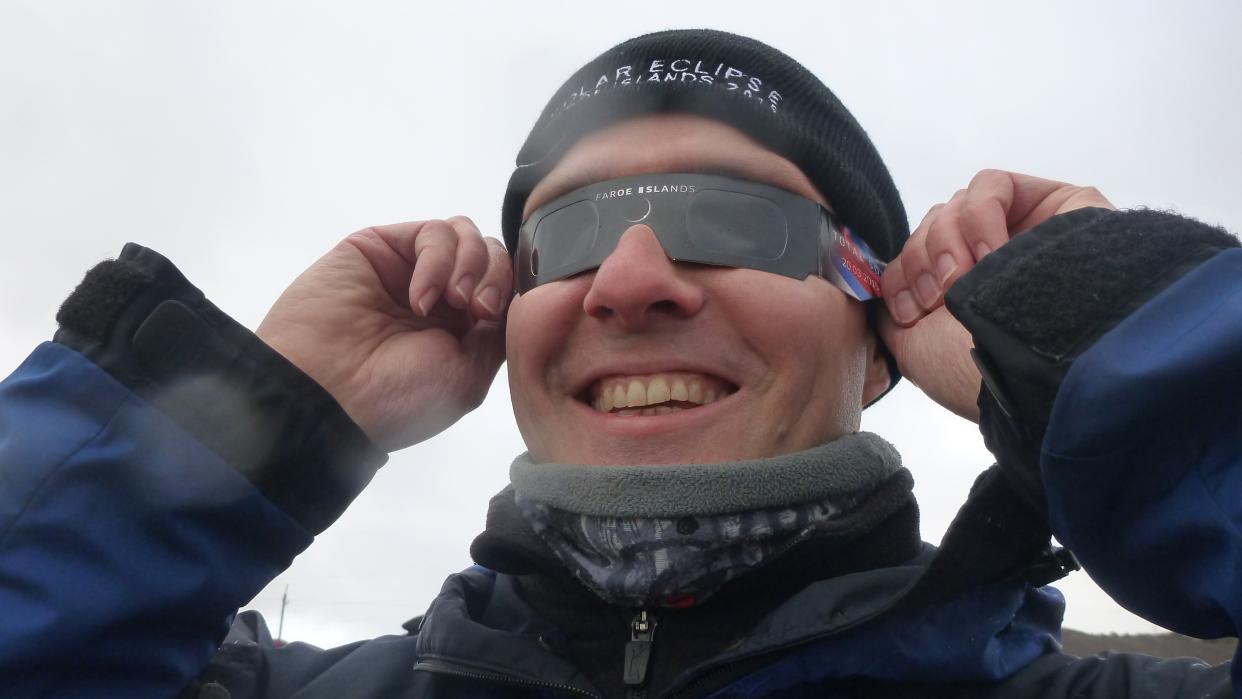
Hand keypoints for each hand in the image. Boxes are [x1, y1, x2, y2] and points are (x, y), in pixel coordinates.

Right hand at [256, 218, 512, 451]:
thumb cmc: (396, 399)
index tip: (492, 319)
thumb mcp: (467, 378)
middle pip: (491, 256)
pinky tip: (419, 296)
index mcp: (461, 333)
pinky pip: (432, 232)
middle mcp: (438, 299)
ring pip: (466, 236)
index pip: (506, 288)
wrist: (325, 394)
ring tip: (452, 301)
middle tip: (476, 309)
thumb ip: (495, 332)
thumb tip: (508, 297)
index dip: (512, 292)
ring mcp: (410, 271)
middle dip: (495, 276)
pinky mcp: (381, 247)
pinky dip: (438, 259)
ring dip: (470, 264)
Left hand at [877, 170, 1113, 420]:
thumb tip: (883, 291)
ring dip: (946, 240)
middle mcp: (995, 263)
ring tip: (966, 279)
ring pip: (956, 205)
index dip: (901, 276)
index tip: (911, 311)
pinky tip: (993, 253)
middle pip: (932, 226)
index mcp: (963, 297)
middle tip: (941, 297)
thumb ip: (893, 316)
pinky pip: (992, 184)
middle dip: (922, 259)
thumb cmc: (976, 373)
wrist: (1035, 373)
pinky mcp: (1057, 204)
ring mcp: (1026, 231)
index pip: (915, 258)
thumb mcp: (914, 352)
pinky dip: (978, 215)